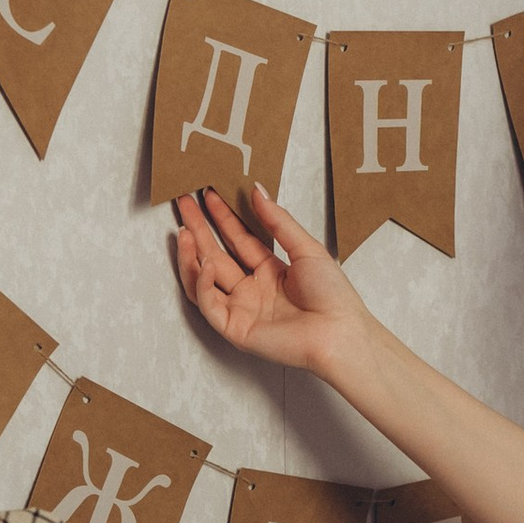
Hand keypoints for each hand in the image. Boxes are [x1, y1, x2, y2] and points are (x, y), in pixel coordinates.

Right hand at [171, 185, 367, 380]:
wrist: (340, 331)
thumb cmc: (332, 295)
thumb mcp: (306, 248)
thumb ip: (278, 221)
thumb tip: (258, 191)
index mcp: (271, 271)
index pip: (239, 239)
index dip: (222, 217)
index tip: (209, 194)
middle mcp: (253, 290)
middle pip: (217, 255)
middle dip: (199, 230)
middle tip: (184, 204)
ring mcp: (242, 309)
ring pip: (205, 281)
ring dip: (191, 257)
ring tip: (184, 232)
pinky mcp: (235, 329)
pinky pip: (210, 305)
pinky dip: (204, 284)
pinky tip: (206, 263)